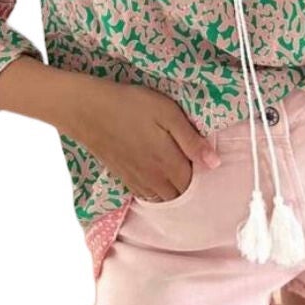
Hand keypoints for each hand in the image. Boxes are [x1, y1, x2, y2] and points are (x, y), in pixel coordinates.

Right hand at [64, 75, 221, 201]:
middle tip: (198, 167)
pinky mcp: (124, 178)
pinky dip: (158, 192)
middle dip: (193, 186)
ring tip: (182, 173)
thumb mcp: (168, 114)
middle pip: (181, 194)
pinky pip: (147, 196)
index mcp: (168, 163)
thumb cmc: (131, 106)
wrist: (89, 110)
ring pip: (164, 198)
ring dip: (176, 191)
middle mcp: (154, 179)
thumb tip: (215, 164)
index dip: (206, 176)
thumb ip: (191, 140)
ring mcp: (137, 181)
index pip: (196, 183)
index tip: (211, 164)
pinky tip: (160, 178)